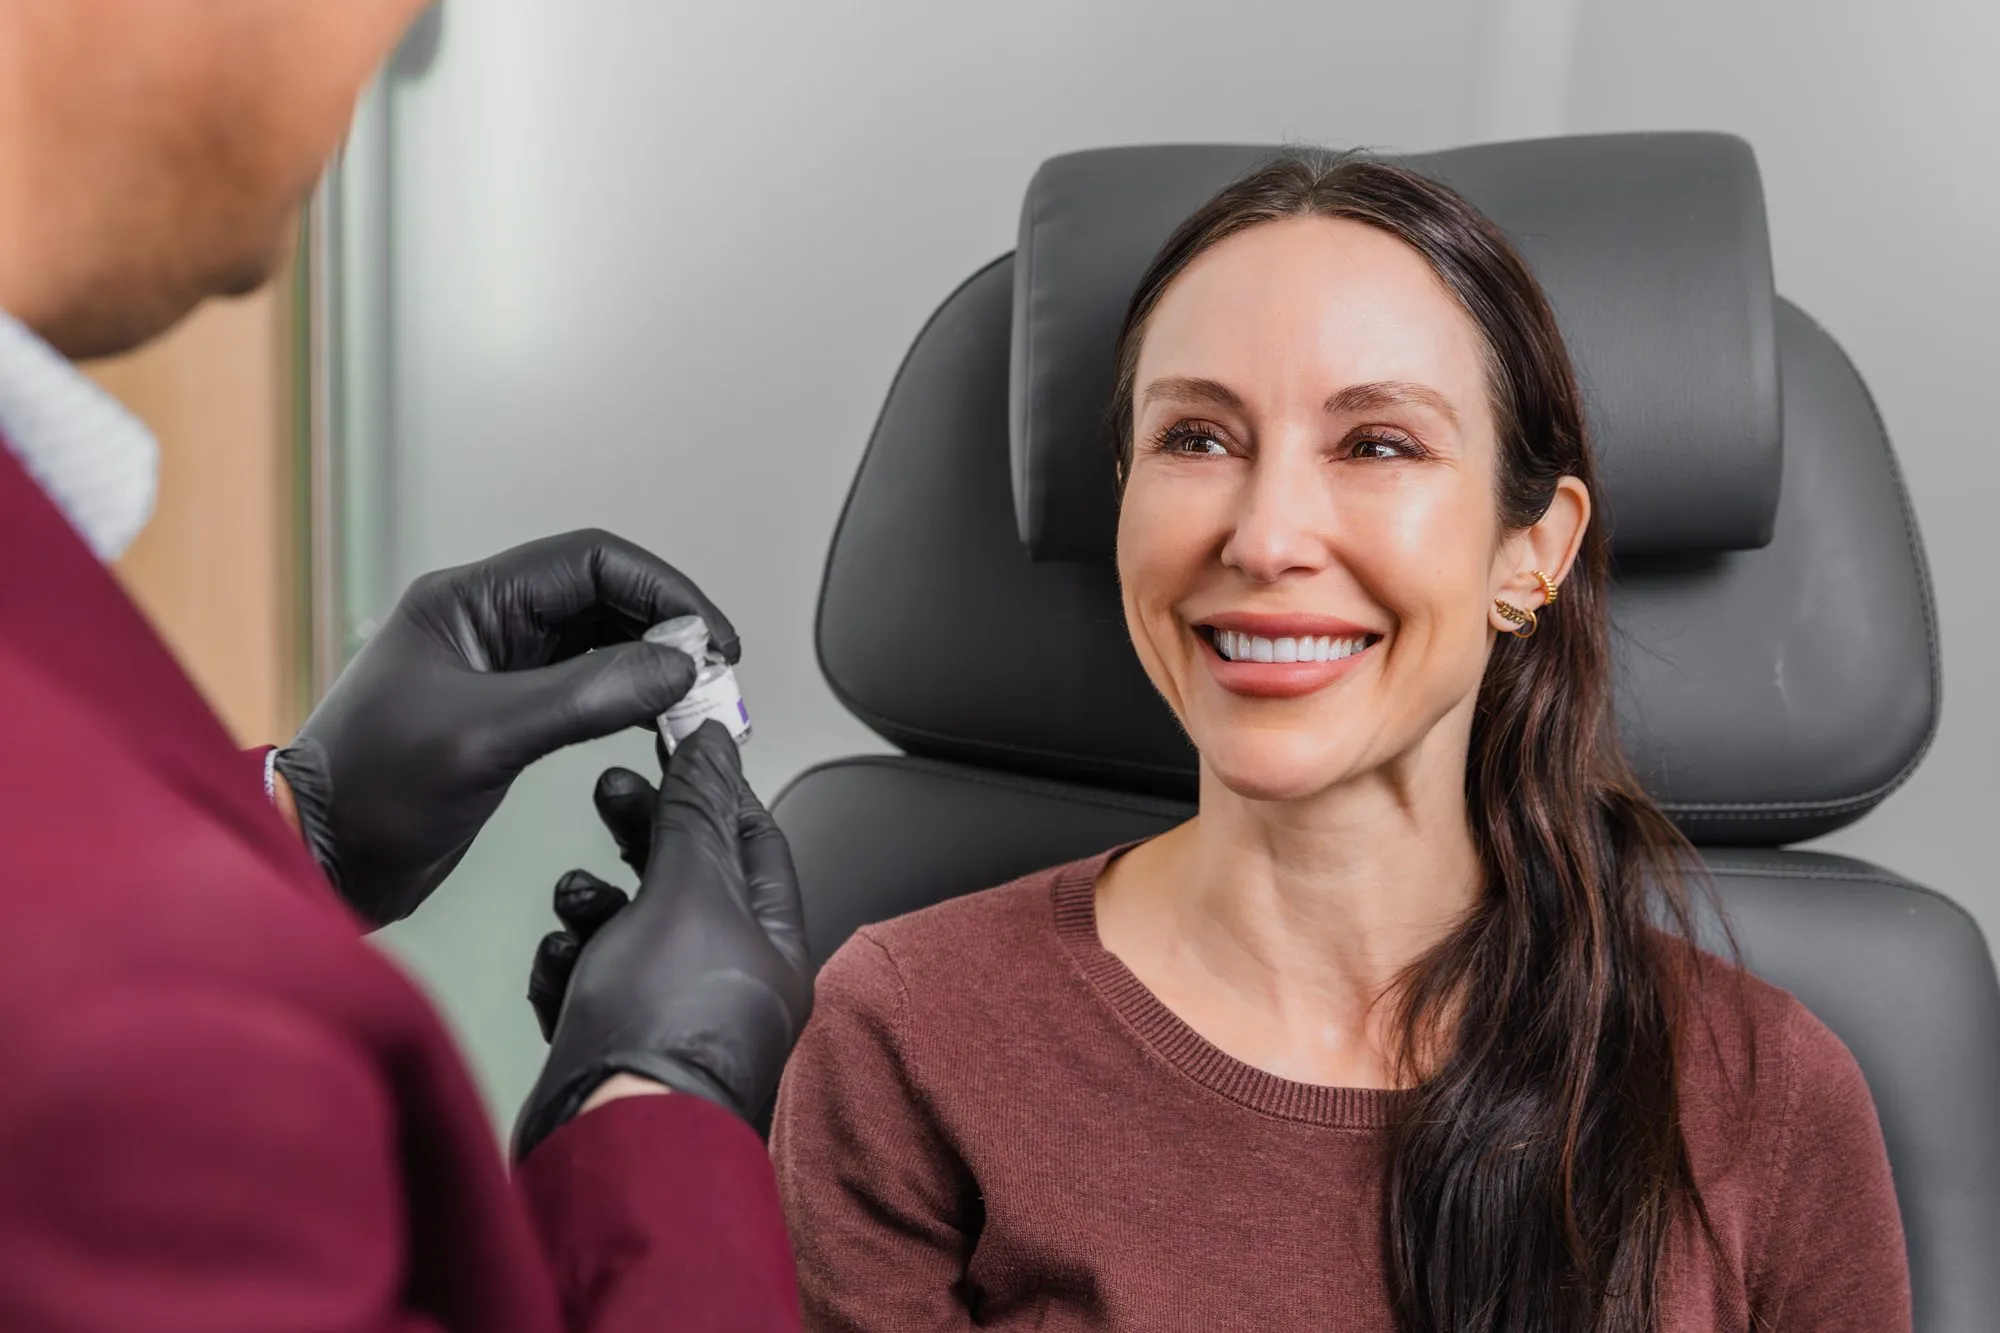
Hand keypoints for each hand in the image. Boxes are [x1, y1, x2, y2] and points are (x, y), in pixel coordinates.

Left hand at [277, 530, 736, 927]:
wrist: (318, 863)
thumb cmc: (370, 793)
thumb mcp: (485, 739)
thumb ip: (587, 696)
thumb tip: (677, 666)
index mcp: (468, 601)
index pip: (589, 561)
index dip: (661, 590)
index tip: (709, 638)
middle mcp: (486, 623)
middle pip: (603, 597)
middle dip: (666, 628)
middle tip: (716, 677)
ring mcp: (497, 669)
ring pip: (601, 642)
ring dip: (654, 665)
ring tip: (697, 702)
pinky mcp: (507, 715)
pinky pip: (587, 687)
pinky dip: (630, 698)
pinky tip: (659, 722)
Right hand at [514, 722, 812, 1160]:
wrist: (607, 1140)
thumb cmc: (664, 1025)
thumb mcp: (688, 890)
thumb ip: (698, 813)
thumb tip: (716, 744)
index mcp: (771, 943)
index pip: (755, 841)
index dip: (714, 787)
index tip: (678, 746)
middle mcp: (728, 981)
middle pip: (687, 879)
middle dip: (643, 834)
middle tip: (610, 789)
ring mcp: (669, 1017)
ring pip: (629, 930)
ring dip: (594, 903)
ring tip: (574, 900)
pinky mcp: (613, 1046)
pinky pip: (589, 983)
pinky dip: (568, 965)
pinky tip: (557, 964)